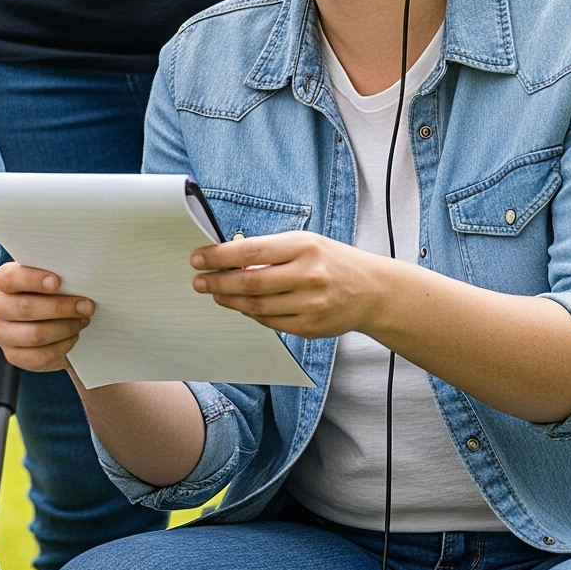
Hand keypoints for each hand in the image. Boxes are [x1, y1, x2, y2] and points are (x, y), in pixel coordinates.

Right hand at [0, 261, 94, 373]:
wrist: (43, 320)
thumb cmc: (47, 293)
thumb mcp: (47, 279)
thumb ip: (55, 276)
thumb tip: (79, 279)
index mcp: (2, 281)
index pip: (11, 278)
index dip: (33, 279)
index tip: (57, 281)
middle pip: (26, 308)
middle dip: (61, 308)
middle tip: (87, 306)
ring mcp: (2, 334)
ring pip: (35, 334)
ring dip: (65, 328)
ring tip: (83, 321)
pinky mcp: (13, 356)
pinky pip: (41, 355)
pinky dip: (63, 346)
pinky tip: (73, 337)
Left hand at [190, 230, 387, 338]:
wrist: (373, 290)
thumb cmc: (331, 260)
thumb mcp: (304, 242)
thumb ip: (269, 249)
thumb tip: (227, 257)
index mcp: (303, 247)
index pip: (250, 251)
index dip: (219, 256)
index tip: (197, 258)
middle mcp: (308, 275)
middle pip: (250, 283)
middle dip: (218, 282)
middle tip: (199, 281)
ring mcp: (311, 304)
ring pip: (257, 306)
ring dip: (230, 301)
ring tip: (215, 294)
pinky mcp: (311, 327)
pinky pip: (271, 322)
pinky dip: (251, 314)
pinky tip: (240, 306)